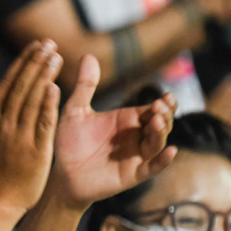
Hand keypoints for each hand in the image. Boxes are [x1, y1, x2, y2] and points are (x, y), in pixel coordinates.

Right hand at [0, 41, 62, 217]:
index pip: (8, 84)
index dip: (22, 63)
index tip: (36, 46)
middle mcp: (4, 124)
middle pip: (22, 87)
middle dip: (36, 63)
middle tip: (49, 44)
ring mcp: (19, 136)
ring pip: (33, 100)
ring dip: (44, 76)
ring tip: (56, 57)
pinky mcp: (36, 150)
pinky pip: (43, 123)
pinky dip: (48, 105)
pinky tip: (56, 88)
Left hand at [50, 56, 176, 207]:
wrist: (60, 175)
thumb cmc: (69, 142)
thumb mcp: (75, 111)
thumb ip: (84, 86)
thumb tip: (88, 55)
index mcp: (127, 119)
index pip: (152, 109)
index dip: (162, 103)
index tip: (164, 96)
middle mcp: (136, 136)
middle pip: (161, 123)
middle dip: (164, 115)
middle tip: (160, 106)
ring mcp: (137, 156)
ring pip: (158, 143)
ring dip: (162, 132)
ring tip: (156, 121)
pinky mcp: (133, 174)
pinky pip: (153, 168)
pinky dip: (164, 161)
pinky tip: (170, 151)